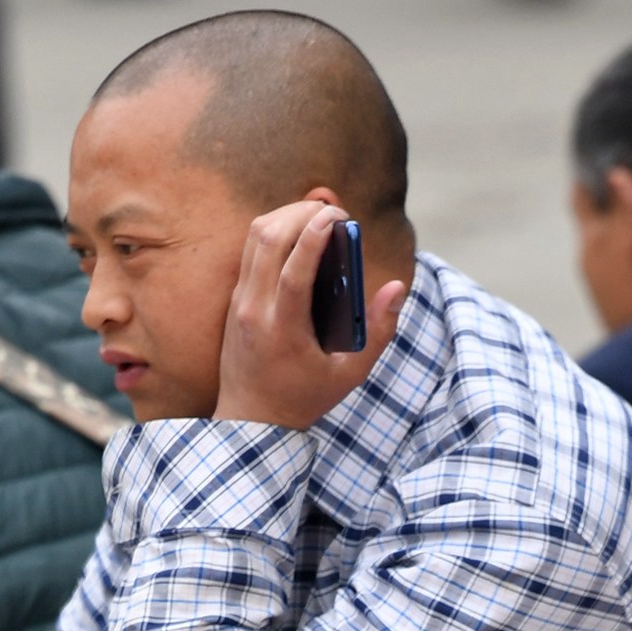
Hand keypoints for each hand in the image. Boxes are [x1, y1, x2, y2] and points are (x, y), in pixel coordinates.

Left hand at [212, 192, 405, 433]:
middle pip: (269, 240)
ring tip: (318, 214)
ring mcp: (240, 301)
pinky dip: (275, 228)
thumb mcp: (350, 375)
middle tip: (334, 210)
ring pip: (255, 236)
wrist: (251, 419)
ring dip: (286, 214)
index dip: (314, 236)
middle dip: (302, 213)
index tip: (337, 214)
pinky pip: (252, 248)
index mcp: (283, 331)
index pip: (293, 272)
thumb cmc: (305, 398)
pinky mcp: (236, 297)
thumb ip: (378, 331)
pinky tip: (299, 228)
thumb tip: (395, 288)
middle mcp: (255, 310)